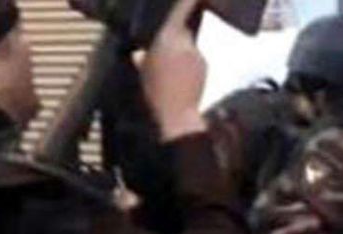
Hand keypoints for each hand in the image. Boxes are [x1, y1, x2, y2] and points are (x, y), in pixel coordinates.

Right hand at [138, 0, 206, 140]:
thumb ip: (142, 58)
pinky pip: (195, 57)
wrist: (177, 113)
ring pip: (188, 44)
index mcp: (166, 37)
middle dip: (175, 34)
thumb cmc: (156, 92)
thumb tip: (138, 54)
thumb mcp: (142, 72)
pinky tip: (181, 76)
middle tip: (165, 50)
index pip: (181, 8)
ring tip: (171, 70)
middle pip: (182, 29)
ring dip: (181, 51)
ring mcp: (196, 53)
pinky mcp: (204, 64)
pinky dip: (188, 63)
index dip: (188, 0)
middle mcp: (184, 41)